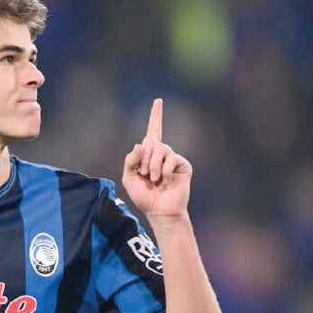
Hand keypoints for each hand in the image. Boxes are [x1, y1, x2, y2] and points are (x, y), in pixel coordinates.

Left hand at [122, 99, 191, 220]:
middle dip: (144, 159)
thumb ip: (130, 160)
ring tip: (153, 179)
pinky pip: (171, 158)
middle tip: (145, 175)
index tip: (158, 101)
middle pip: (150, 142)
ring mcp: (173, 158)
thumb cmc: (144, 196)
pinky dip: (164, 170)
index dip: (156, 116)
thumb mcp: (129, 178)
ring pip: (160, 149)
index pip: (153, 131)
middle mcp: (162, 153)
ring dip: (152, 165)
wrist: (159, 211)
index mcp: (149, 154)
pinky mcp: (183, 165)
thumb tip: (141, 143)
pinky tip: (164, 180)